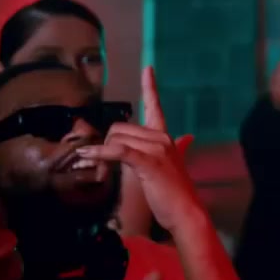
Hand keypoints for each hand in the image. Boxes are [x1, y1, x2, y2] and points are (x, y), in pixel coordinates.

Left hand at [78, 67, 206, 236]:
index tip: (148, 68)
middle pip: (120, 128)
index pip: (156, 106)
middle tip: (103, 166)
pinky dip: (102, 153)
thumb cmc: (177, 190)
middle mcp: (161, 137)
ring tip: (101, 171)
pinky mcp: (148, 162)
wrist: (186, 211)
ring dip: (101, 154)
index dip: (151, 86)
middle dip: (106, 145)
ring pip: (117, 138)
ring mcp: (156, 148)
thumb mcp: (176, 164)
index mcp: (165, 136)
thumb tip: (189, 137)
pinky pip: (119, 151)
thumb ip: (181, 148)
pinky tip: (90, 156)